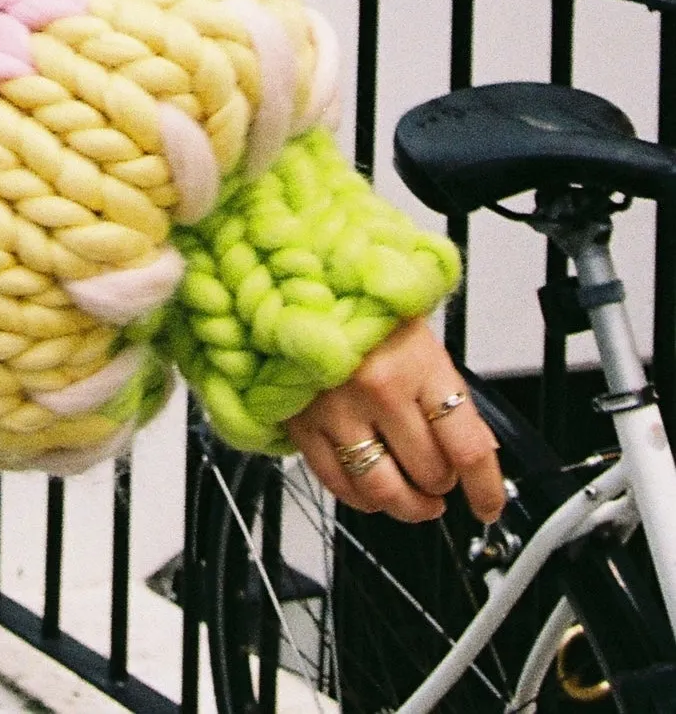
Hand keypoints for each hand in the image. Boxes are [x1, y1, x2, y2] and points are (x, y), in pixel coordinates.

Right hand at [286, 318, 505, 523]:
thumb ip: (447, 394)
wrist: (297, 279)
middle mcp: (378, 388)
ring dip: (407, 505)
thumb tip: (480, 452)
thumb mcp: (420, 338)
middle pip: (428, 473)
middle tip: (440, 479)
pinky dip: (362, 499)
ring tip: (414, 499)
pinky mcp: (302, 422)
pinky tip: (373, 491)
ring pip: (383, 489)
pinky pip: (338, 483)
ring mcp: (337, 408)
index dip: (486, 488)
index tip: (489, 506)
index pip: (467, 446)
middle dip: (442, 485)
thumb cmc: (362, 305)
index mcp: (418, 362)